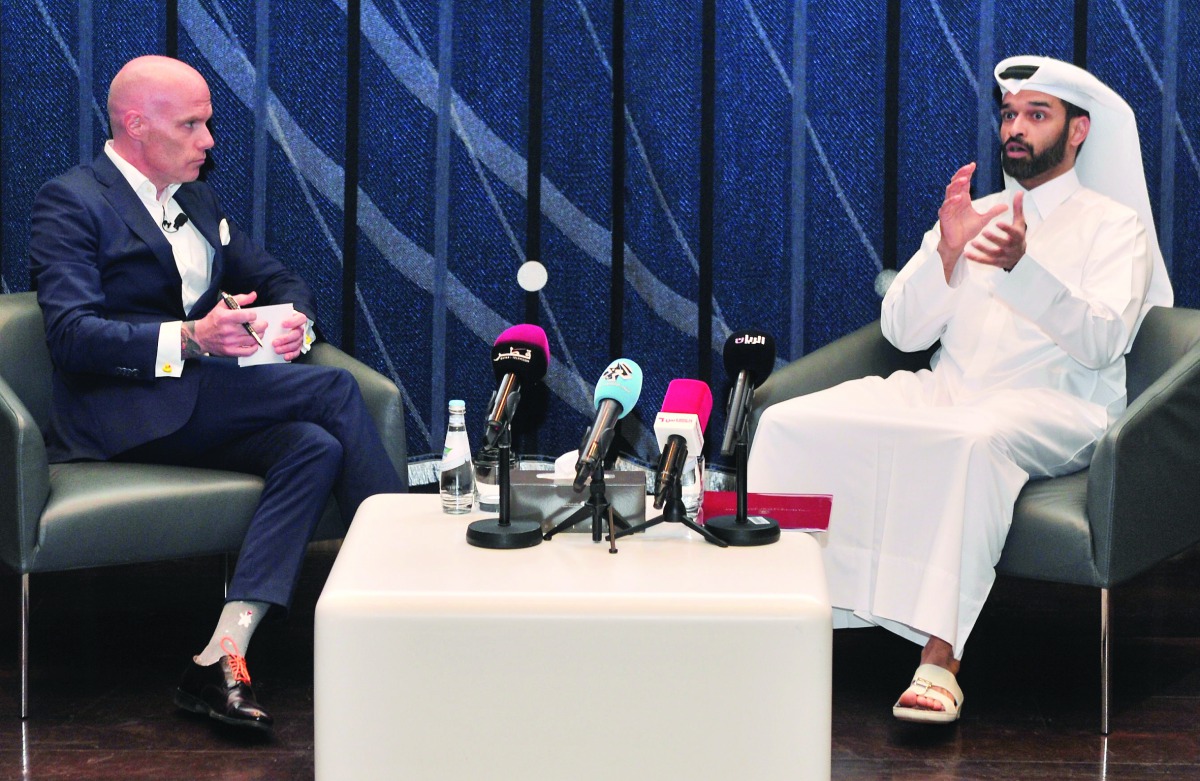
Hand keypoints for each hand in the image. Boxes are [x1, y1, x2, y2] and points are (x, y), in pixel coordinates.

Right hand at [191, 291, 263, 356]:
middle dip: (262, 325)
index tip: (252, 315)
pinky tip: (252, 342)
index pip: (248, 315)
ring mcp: (230, 342)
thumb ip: (240, 299)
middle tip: (262, 324)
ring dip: (259, 334)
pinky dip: (254, 347)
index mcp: (225, 317)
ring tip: (258, 331)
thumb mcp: (222, 305)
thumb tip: (254, 295)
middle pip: (254, 328)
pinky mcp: (231, 352)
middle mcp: (228, 330)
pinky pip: (249, 351)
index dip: (254, 314)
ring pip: (253, 339)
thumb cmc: (213, 319)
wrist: (200, 336)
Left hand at [272, 310, 308, 361]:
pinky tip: (285, 356)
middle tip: (275, 342)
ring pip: (296, 344)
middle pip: (297, 334)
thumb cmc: (282, 319)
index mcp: (299, 318)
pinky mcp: (299, 346)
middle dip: (285, 339)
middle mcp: (301, 329)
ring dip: (286, 348)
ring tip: (276, 350)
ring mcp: (301, 338)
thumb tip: (266, 320)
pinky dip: (291, 355)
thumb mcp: (281, 315)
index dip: (292, 322)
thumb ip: (277, 317)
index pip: (300, 319)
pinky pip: (297, 351)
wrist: (286, 325)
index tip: (283, 324)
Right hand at [937, 163, 1008, 279]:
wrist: (958, 244)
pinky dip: (952, 201)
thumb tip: (1006, 206)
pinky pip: (946, 206)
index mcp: (962, 199)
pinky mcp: (944, 216)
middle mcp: (954, 201)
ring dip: (956, 184)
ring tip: (965, 179)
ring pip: (949, 191)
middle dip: (961, 174)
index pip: (964, 183)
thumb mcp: (983, 220)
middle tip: (969, 167)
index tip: (973, 165)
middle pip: (956, 183)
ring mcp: (948, 207)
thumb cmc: (967, 231)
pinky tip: (959, 197)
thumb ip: (993, 212)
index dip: (967, 173)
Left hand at [964, 191, 1025, 271]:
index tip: (998, 223)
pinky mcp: (995, 262)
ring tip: (972, 242)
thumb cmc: (1017, 235)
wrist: (1019, 257)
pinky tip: (966, 254)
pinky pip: (985, 261)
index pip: (1013, 233)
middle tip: (984, 232)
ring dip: (982, 249)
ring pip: (992, 254)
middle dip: (994, 238)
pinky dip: (976, 258)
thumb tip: (1019, 192)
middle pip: (1003, 244)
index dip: (1006, 229)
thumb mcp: (1019, 222)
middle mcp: (1011, 248)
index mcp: (1017, 236)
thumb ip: (1017, 208)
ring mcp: (1003, 256)